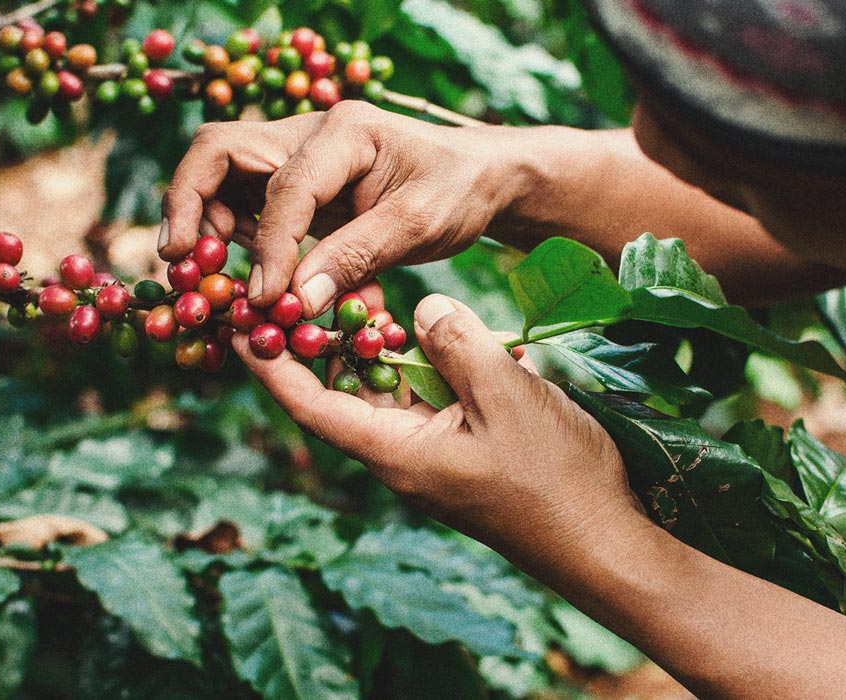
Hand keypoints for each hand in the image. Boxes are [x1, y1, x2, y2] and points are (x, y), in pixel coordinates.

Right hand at [160, 101, 529, 317]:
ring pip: (221, 174)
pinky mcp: (296, 182)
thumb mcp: (418, 227)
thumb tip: (294, 302)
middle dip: (190, 205)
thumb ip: (355, 259)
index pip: (284, 186)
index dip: (269, 246)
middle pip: (218, 151)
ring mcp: (297, 155)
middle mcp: (308, 133)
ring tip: (209, 274)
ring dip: (204, 221)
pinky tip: (250, 275)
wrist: (478, 177)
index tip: (265, 299)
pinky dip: (235, 236)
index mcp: (344, 132)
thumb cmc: (457, 192)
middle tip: (181, 263)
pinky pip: (245, 202)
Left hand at [232, 293, 642, 567]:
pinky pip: (427, 403)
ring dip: (379, 350)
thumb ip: (456, 344)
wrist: (604, 540)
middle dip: (326, 342)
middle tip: (313, 287)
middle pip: (345, 394)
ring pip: (389, 395)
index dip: (273, 365)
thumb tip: (422, 308)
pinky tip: (435, 334)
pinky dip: (423, 367)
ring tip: (367, 297)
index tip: (241, 324)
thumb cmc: (554, 478)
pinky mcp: (464, 453)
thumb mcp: (504, 396)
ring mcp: (434, 457)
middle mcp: (403, 457)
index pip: (313, 405)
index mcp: (395, 453)